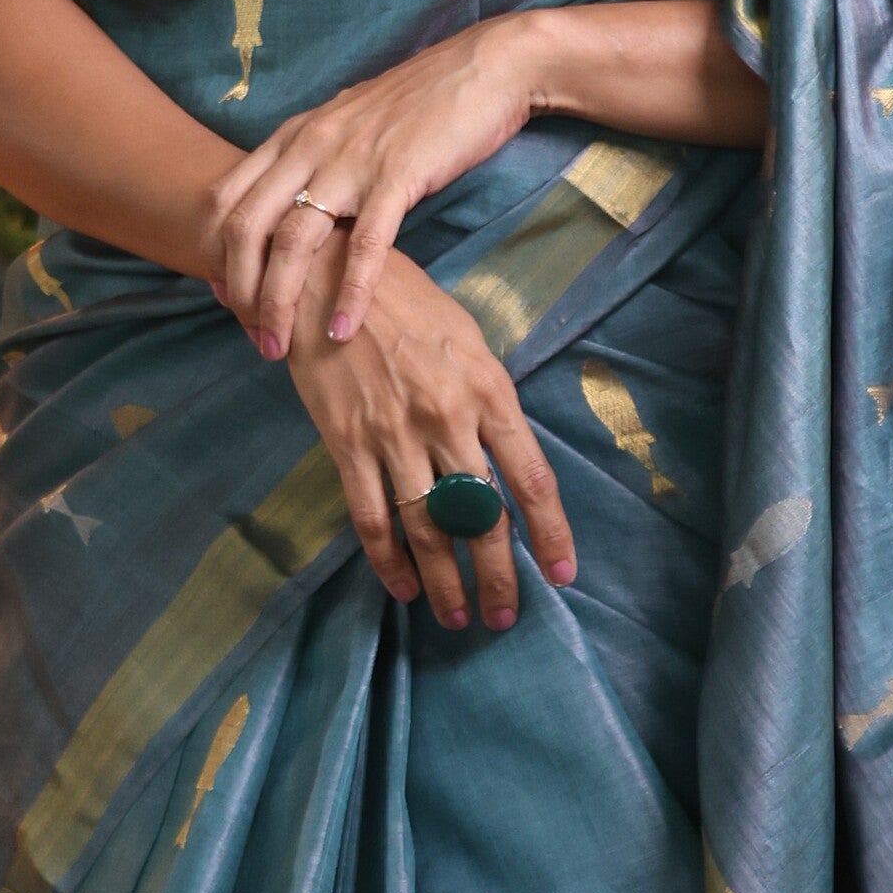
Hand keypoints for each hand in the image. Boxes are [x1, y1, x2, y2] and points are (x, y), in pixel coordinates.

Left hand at [207, 20, 538, 359]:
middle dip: (241, 291)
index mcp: (294, 134)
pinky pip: (364, 247)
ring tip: (280, 348)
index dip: (218, 255)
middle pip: (247, 227)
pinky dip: (349, 294)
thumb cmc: (421, 101)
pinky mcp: (397, 177)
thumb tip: (293, 199)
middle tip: (251, 338)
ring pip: (292, 241)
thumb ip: (314, 156)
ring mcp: (351, 162)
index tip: (225, 299)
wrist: (484, 68)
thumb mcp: (348, 122)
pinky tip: (341, 330)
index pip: (230, 200)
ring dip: (279, 302)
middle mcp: (310, 147)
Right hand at [285, 253, 575, 629]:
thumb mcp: (468, 339)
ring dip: (446, 582)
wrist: (329, 275)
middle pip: (482, 516)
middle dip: (498, 575)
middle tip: (505, 617)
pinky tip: (404, 589)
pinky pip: (372, 517)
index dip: (551, 533)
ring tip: (459, 617)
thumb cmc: (406, 302)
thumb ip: (489, 400)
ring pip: (429, 528)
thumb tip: (504, 456)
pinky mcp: (347, 443)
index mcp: (489, 391)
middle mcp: (447, 419)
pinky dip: (388, 561)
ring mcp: (395, 435)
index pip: (531, 478)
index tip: (563, 574)